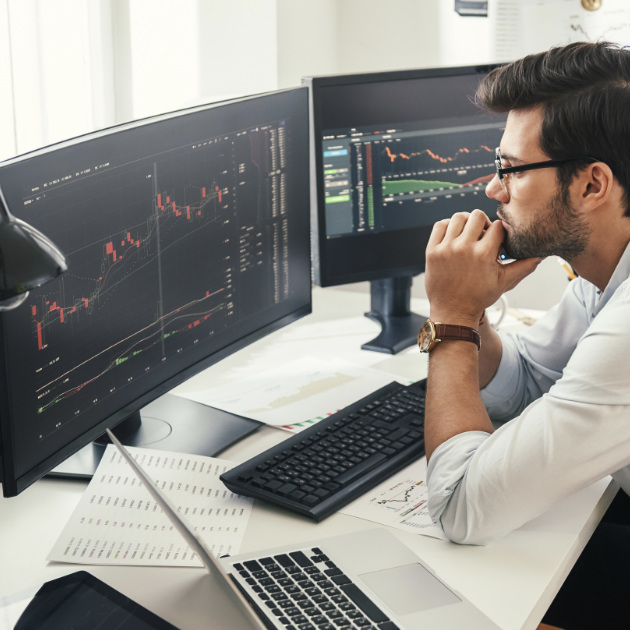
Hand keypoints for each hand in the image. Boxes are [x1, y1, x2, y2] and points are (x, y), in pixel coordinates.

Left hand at [424, 210, 541, 324]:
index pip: (497, 226)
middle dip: (483, 223)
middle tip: (483, 235)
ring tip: (468, 235)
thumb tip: (541, 254)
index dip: (500, 232)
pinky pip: (439, 226)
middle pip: (477, 216)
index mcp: (483, 255)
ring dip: (466, 222)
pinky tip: (454, 236)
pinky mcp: (432, 251)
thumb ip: (524, 266)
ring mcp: (445, 249)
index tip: (497, 240)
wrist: (453, 312)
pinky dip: (447, 226)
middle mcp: (463, 248)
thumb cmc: (479, 297)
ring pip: (458, 217)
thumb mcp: (504, 282)